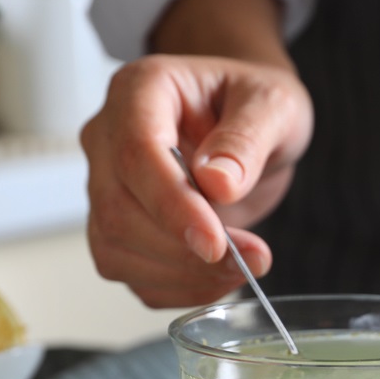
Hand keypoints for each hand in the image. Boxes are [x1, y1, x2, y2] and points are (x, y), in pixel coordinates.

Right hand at [81, 0, 312, 307]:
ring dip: (181, 274)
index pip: (136, 154)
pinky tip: (218, 278)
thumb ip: (247, 138)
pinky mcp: (118, 226)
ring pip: (116, 248)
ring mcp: (106, 184)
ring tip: (244, 266)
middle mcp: (109, 137)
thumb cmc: (254, 102)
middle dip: (184, 249)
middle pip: (118, 209)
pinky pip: (130, 272)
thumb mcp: (273, 104)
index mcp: (140, 90)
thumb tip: (218, 183)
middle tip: (252, 257)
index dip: (172, 205)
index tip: (215, 243)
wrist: (248, 121)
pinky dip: (176, 288)